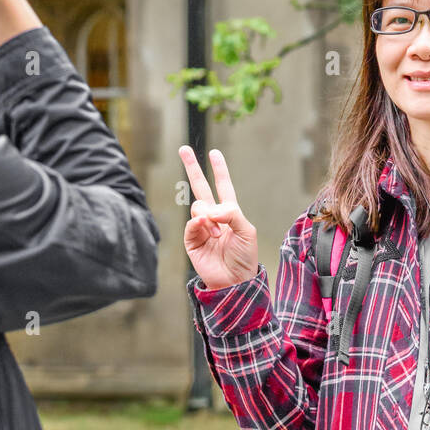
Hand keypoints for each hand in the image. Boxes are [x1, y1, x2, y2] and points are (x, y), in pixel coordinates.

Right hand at [179, 146, 259, 289]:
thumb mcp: (247, 230)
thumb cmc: (245, 256)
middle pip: (200, 187)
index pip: (223, 185)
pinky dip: (199, 225)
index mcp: (230, 212)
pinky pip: (191, 224)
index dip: (219, 169)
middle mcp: (214, 217)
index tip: (214, 153)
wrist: (234, 281)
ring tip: (218, 234)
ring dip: (209, 216)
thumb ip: (231, 213)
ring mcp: (201, 227)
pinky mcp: (191, 240)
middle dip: (192, 167)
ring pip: (197, 206)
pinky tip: (208, 231)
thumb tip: (209, 209)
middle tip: (183, 149)